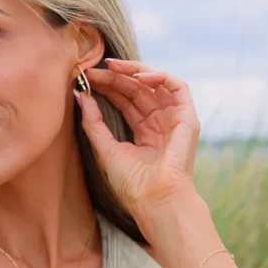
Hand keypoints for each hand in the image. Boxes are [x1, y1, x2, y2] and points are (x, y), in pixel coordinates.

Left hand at [76, 58, 200, 221]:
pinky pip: (178, 87)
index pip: (125, 100)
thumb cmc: (133, 184)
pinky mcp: (187, 118)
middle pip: (137, 91)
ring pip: (155, 85)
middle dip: (115, 78)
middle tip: (94, 71)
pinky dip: (160, 77)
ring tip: (113, 67)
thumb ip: (94, 123)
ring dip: (135, 72)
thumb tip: (80, 95)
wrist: (156, 200)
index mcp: (143, 132)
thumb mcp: (106, 149)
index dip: (107, 87)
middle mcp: (159, 123)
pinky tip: (138, 77)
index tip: (87, 79)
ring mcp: (173, 119)